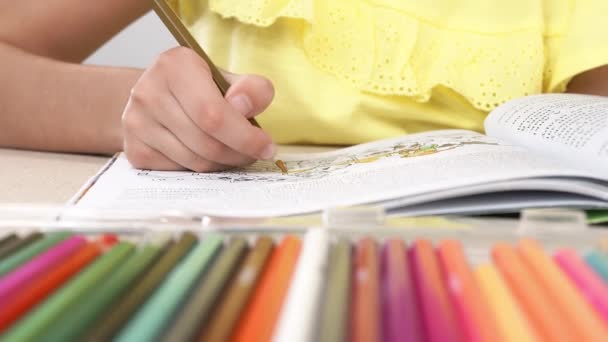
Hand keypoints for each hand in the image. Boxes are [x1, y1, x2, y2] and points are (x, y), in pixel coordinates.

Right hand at [122, 47, 275, 171]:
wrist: (157, 96)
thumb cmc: (201, 88)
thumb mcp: (229, 79)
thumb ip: (250, 89)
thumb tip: (243, 107)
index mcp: (175, 65)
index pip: (213, 114)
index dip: (245, 137)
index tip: (267, 147)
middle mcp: (148, 91)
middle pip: (206, 142)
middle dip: (238, 154)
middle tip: (254, 154)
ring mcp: (136, 122)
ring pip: (194, 162)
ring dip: (223, 164)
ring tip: (234, 153)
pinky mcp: (133, 149)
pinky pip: (179, 172)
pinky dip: (201, 170)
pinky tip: (208, 156)